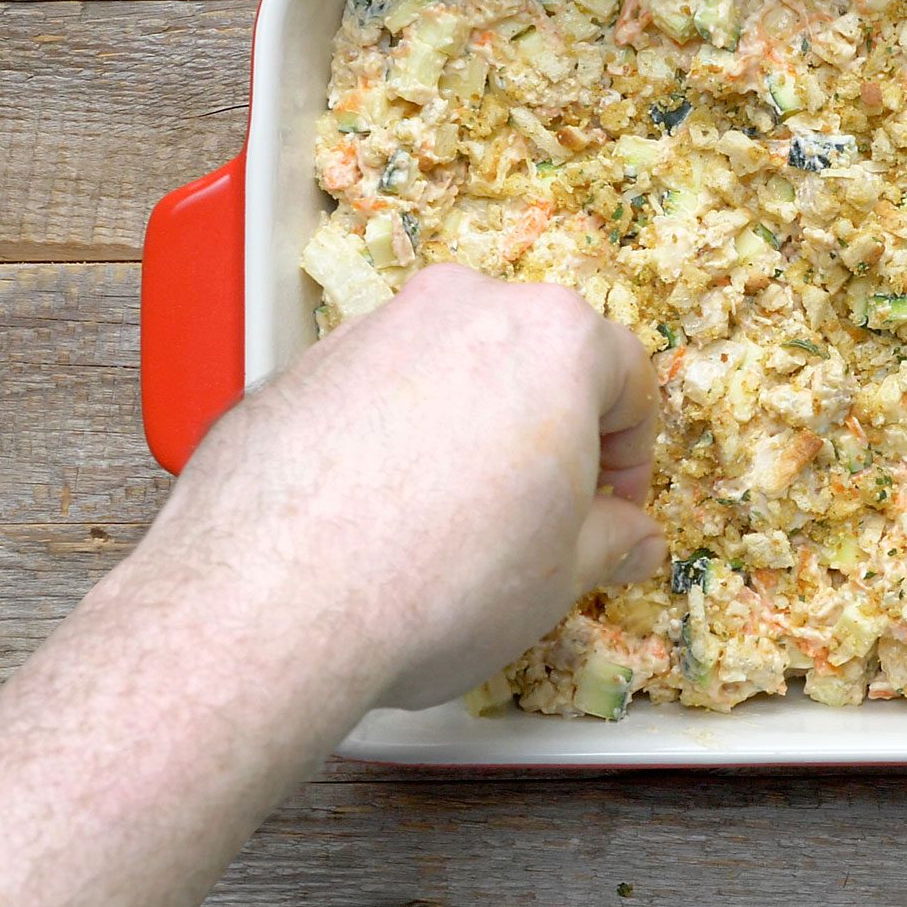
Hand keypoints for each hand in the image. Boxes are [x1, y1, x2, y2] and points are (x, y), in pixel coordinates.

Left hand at [147, 264, 664, 709]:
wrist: (271, 600)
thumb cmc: (445, 580)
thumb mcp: (557, 576)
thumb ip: (608, 542)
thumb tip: (632, 539)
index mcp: (553, 337)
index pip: (628, 376)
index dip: (634, 453)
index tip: (617, 510)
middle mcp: (464, 306)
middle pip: (535, 356)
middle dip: (551, 429)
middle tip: (546, 512)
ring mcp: (374, 327)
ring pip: (449, 367)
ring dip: (469, 427)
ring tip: (453, 519)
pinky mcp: (300, 365)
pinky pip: (374, 390)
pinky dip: (392, 435)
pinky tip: (380, 515)